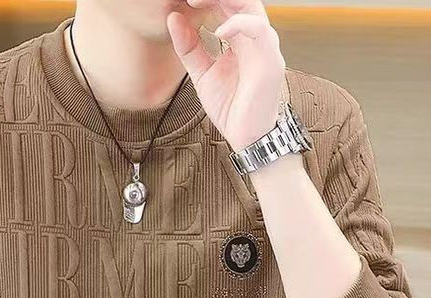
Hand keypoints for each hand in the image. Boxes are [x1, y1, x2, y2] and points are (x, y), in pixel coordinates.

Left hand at [166, 0, 285, 150]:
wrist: (248, 137)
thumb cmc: (232, 108)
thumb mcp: (202, 75)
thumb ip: (190, 48)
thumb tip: (173, 19)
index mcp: (240, 40)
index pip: (227, 5)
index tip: (186, 1)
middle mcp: (254, 39)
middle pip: (240, 0)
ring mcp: (264, 47)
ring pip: (251, 6)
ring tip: (198, 2)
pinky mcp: (270, 60)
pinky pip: (258, 29)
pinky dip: (237, 24)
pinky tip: (218, 32)